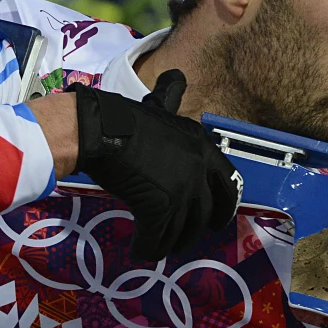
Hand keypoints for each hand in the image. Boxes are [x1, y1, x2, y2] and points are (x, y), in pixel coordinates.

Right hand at [70, 70, 240, 260]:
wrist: (98, 128)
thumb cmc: (123, 118)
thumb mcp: (159, 108)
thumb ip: (171, 99)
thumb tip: (176, 77)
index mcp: (203, 147)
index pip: (229, 184)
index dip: (224, 207)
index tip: (216, 221)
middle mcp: (199, 169)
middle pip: (207, 214)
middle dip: (195, 231)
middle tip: (183, 239)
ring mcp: (182, 189)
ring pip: (182, 230)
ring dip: (169, 243)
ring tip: (159, 246)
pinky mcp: (160, 207)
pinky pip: (158, 239)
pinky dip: (148, 249)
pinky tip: (140, 251)